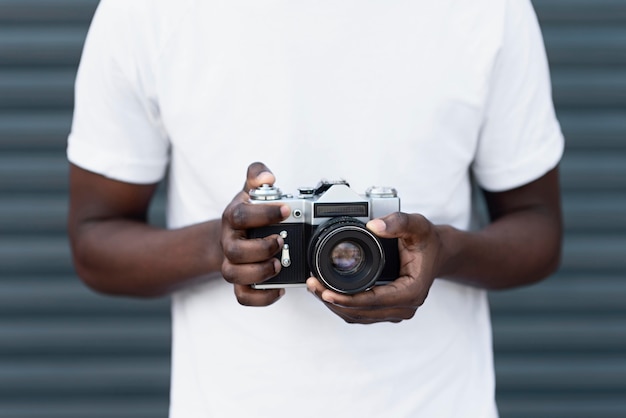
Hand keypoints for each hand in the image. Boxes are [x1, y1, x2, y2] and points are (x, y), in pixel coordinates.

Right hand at [221, 162, 290, 305]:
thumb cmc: (247, 213)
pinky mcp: (240, 282)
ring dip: (259, 272)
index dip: (263, 213)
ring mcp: (232, 264)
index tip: (286, 210)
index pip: (240, 216)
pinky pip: (243, 296)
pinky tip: (280, 289)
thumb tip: (267, 176)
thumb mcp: (250, 190)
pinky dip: (261, 297)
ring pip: (234, 275)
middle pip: (234, 250)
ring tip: (279, 265)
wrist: (233, 236)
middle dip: (260, 248)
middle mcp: (229, 242)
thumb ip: (257, 175)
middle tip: (281, 241)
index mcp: (233, 217)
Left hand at [306, 212, 442, 323]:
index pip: (372, 302)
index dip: (346, 299)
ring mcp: (396, 311)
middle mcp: (404, 307)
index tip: (325, 292)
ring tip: (315, 288)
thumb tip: (374, 226)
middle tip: (312, 286)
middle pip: (360, 313)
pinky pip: (361, 313)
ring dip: (335, 306)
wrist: (439, 252)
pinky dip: (343, 305)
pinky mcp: (388, 310)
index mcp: (411, 292)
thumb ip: (398, 222)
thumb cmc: (428, 241)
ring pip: (358, 316)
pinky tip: (328, 293)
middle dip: (334, 302)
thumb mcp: (417, 225)